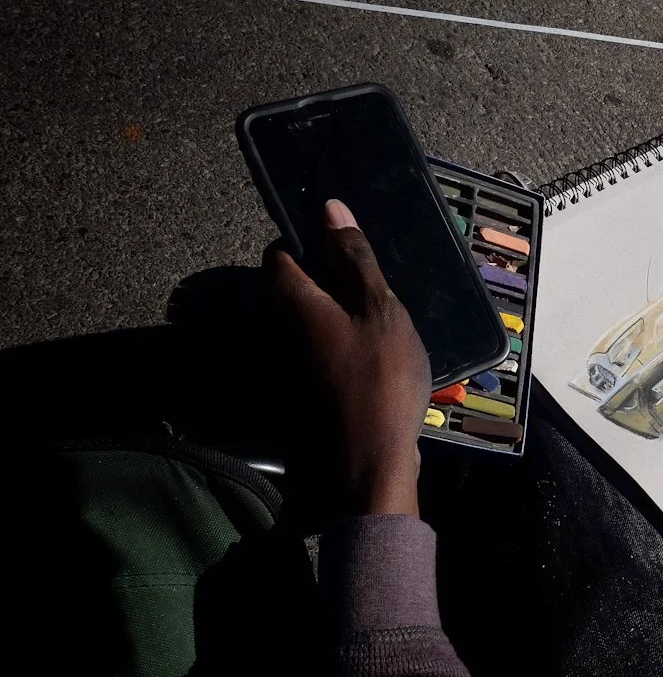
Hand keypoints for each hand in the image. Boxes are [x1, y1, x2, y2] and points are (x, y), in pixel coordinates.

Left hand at [265, 199, 430, 516]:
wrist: (361, 469)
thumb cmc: (378, 380)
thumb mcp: (380, 310)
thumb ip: (354, 257)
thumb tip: (329, 207)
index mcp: (287, 298)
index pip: (282, 251)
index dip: (315, 246)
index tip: (353, 259)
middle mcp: (267, 329)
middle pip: (290, 291)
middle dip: (326, 288)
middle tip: (375, 303)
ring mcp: (273, 368)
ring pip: (300, 328)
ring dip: (330, 325)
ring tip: (377, 340)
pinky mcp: (286, 399)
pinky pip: (307, 360)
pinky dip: (330, 357)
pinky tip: (365, 373)